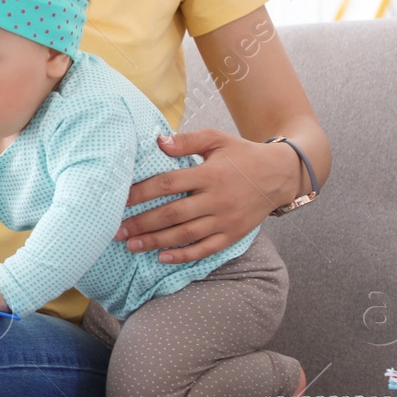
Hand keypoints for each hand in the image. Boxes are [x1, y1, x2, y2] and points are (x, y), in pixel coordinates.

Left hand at [116, 129, 298, 263]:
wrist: (280, 174)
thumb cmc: (242, 155)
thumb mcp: (217, 139)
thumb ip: (188, 141)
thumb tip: (159, 141)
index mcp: (209, 174)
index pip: (168, 184)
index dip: (141, 192)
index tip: (119, 200)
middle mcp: (217, 199)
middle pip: (173, 214)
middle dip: (142, 223)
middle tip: (116, 230)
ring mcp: (226, 219)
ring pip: (186, 234)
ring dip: (156, 242)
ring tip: (131, 245)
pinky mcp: (233, 234)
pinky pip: (206, 248)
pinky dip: (184, 255)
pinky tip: (162, 257)